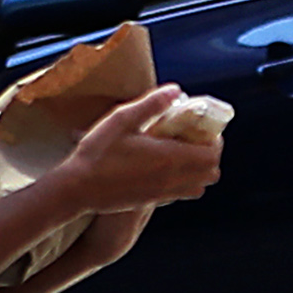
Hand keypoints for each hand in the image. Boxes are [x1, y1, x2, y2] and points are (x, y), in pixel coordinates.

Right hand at [51, 85, 221, 212]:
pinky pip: (181, 193)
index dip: (214, 140)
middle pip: (211, 172)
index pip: (212, 154)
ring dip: (197, 169)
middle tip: (192, 138)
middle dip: (209, 154)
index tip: (201, 127)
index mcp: (170, 158)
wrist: (78, 188)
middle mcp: (172, 179)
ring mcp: (163, 193)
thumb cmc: (98, 152)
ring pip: (199, 186)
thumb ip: (152, 104)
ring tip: (179, 152)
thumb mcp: (122, 119)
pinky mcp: (152, 201)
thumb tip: (176, 90)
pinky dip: (183, 180)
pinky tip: (162, 166)